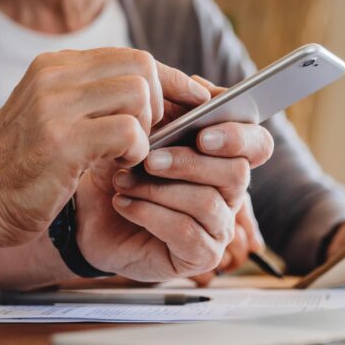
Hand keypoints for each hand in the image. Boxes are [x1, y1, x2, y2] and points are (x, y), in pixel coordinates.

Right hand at [0, 49, 210, 247]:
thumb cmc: (18, 171)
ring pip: (140, 94)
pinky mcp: (62, 139)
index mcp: (56, 67)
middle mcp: (55, 76)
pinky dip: (137, 153)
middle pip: (143, 66)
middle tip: (153, 138)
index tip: (195, 101)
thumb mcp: (53, 119)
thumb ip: (94, 102)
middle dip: (163, 103)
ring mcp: (56, 104)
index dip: (170, 80)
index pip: (131, 56)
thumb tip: (155, 97)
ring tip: (128, 156)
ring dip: (147, 130)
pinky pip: (129, 132)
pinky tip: (119, 170)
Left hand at [75, 121, 273, 281]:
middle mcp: (229, 192)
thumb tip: (202, 89)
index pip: (257, 144)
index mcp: (224, 156)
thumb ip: (171, 103)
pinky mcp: (200, 255)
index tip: (202, 134)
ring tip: (123, 180)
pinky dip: (151, 214)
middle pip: (237, 173)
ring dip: (160, 189)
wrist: (86, 212)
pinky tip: (124, 203)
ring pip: (208, 202)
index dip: (238, 137)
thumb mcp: (140, 127)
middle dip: (189, 163)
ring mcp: (218, 226)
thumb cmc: (119, 167)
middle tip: (149, 159)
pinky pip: (187, 231)